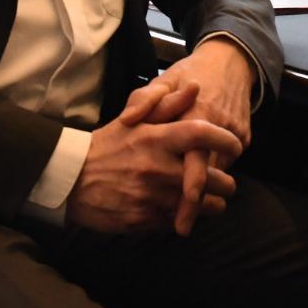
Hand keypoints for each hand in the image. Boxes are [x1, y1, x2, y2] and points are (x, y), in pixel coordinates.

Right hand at [65, 79, 241, 233]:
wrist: (71, 179)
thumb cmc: (108, 144)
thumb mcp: (135, 119)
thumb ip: (168, 104)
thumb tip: (195, 87)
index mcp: (156, 138)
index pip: (201, 133)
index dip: (224, 139)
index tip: (236, 144)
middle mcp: (157, 167)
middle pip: (209, 177)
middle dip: (226, 183)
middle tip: (229, 183)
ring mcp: (151, 196)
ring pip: (198, 205)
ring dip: (212, 205)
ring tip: (216, 201)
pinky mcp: (143, 220)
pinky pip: (176, 221)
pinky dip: (186, 218)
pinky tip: (187, 212)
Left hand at [146, 38, 256, 235]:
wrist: (231, 60)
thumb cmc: (190, 72)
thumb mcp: (164, 78)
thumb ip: (144, 98)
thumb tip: (127, 120)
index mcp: (197, 111)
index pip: (196, 157)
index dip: (191, 188)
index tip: (180, 213)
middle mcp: (219, 125)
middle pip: (211, 173)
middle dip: (198, 204)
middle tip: (181, 228)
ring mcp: (236, 131)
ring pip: (220, 169)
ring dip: (205, 189)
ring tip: (184, 210)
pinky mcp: (245, 135)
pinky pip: (227, 160)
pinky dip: (214, 171)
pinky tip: (201, 181)